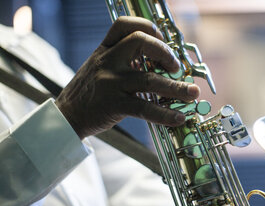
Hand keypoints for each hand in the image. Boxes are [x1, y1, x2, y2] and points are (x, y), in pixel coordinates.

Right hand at [55, 17, 199, 139]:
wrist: (67, 115)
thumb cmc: (89, 91)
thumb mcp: (100, 67)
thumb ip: (123, 60)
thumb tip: (159, 63)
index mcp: (105, 49)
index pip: (125, 25)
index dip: (148, 28)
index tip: (162, 39)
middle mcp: (108, 61)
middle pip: (140, 43)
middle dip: (165, 53)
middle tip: (177, 68)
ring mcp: (111, 82)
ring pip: (149, 79)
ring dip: (176, 88)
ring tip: (193, 94)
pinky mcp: (114, 104)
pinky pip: (145, 107)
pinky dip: (165, 114)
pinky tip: (178, 118)